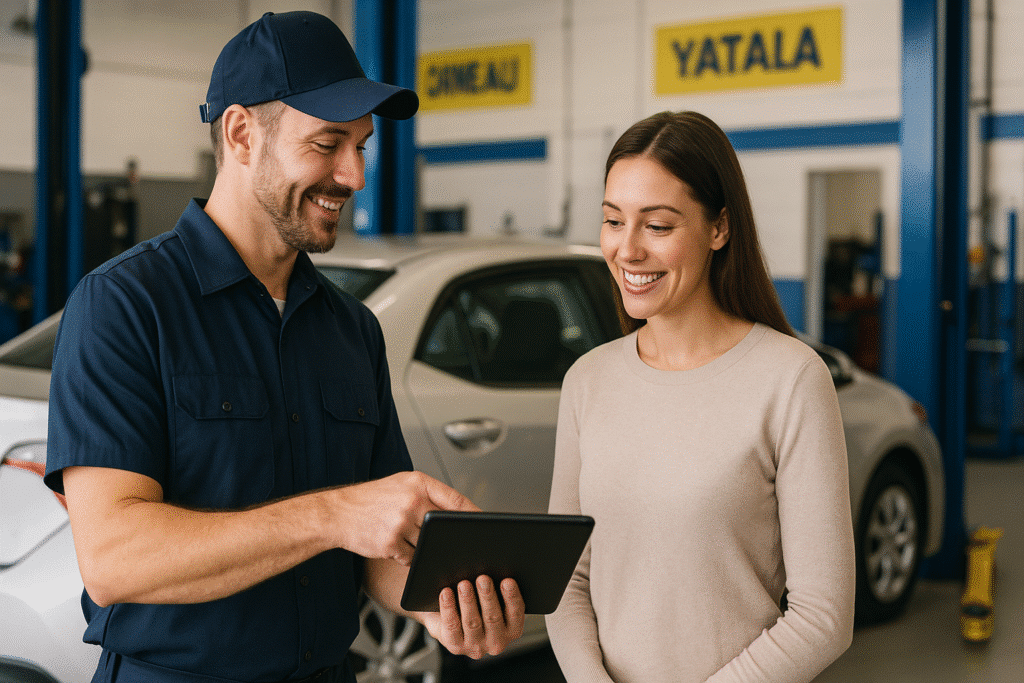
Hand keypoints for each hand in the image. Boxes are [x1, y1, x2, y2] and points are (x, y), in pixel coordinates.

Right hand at [329, 471, 475, 564]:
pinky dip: (409, 557)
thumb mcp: (399, 484)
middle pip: (444, 525)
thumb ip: (425, 494)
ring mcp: (401, 521)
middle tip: (461, 545)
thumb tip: (455, 512)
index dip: (473, 513)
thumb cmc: (370, 499)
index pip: (455, 498)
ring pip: (428, 543)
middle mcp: (412, 500)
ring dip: (424, 548)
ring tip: (407, 539)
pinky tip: (395, 548)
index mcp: (417, 482)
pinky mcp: (391, 542)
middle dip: (449, 537)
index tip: (487, 524)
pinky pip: (412, 557)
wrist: (337, 512)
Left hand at [422, 576, 524, 658]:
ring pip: (472, 623)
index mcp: (512, 629)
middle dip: (488, 596)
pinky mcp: (456, 646)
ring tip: (464, 585)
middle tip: (483, 579)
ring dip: (468, 602)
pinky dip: (449, 608)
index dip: (512, 597)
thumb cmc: (477, 607)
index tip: (507, 581)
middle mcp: (496, 641)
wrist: (452, 626)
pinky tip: (446, 593)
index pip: (516, 613)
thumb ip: (496, 590)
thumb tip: (492, 570)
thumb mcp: (491, 602)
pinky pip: (451, 625)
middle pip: (493, 618)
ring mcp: (476, 646)